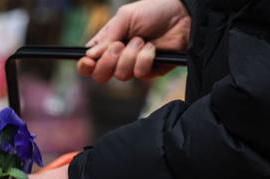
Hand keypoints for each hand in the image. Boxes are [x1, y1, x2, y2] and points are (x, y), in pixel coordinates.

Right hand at [76, 0, 190, 82]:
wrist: (183, 14)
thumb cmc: (154, 11)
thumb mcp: (125, 17)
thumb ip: (107, 36)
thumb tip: (90, 55)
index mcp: (107, 44)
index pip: (89, 64)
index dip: (85, 66)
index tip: (89, 61)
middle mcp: (118, 58)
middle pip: (100, 75)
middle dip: (108, 62)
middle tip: (119, 45)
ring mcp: (134, 66)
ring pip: (120, 75)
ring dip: (130, 55)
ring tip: (142, 40)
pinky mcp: (151, 71)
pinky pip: (140, 74)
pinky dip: (145, 59)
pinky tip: (153, 48)